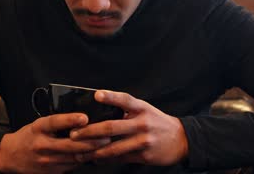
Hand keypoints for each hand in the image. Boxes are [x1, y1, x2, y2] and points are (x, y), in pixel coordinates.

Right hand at [0, 113, 110, 173]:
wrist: (10, 157)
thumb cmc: (28, 137)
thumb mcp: (38, 124)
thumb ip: (56, 123)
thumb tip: (82, 119)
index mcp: (38, 128)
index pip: (55, 122)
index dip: (70, 119)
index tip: (84, 117)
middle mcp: (42, 144)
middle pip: (70, 144)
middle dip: (91, 140)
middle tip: (106, 135)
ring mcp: (47, 160)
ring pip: (75, 156)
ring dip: (91, 151)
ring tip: (105, 144)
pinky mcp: (51, 172)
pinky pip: (72, 166)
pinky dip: (84, 159)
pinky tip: (93, 154)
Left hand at [70, 90, 187, 165]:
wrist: (181, 140)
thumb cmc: (156, 122)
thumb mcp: (145, 109)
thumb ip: (126, 109)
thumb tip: (100, 109)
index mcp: (141, 108)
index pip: (125, 99)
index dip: (110, 96)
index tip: (96, 95)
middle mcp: (142, 123)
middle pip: (112, 127)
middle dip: (90, 132)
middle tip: (73, 134)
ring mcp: (143, 140)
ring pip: (113, 147)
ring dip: (94, 151)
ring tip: (79, 152)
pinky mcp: (144, 155)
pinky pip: (120, 158)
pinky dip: (106, 159)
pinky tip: (95, 159)